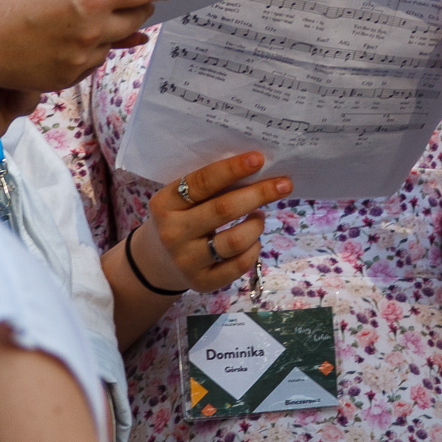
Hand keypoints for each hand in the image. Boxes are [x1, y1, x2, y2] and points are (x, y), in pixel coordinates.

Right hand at [0, 0, 180, 92]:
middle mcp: (94, 33)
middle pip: (136, 19)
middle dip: (139, 7)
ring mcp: (82, 60)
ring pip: (112, 43)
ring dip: (111, 30)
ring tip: (95, 19)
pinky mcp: (67, 79)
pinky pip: (91, 62)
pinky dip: (90, 50)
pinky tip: (78, 41)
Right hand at [136, 152, 293, 293]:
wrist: (157, 262)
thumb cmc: (180, 219)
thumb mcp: (181, 200)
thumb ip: (209, 187)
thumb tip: (256, 168)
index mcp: (165, 204)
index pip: (202, 182)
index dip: (232, 169)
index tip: (258, 159)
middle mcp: (172, 233)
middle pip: (224, 210)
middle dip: (259, 194)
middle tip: (284, 185)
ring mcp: (186, 261)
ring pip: (235, 241)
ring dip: (257, 224)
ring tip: (259, 216)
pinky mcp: (202, 282)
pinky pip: (239, 265)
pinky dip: (254, 249)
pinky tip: (253, 241)